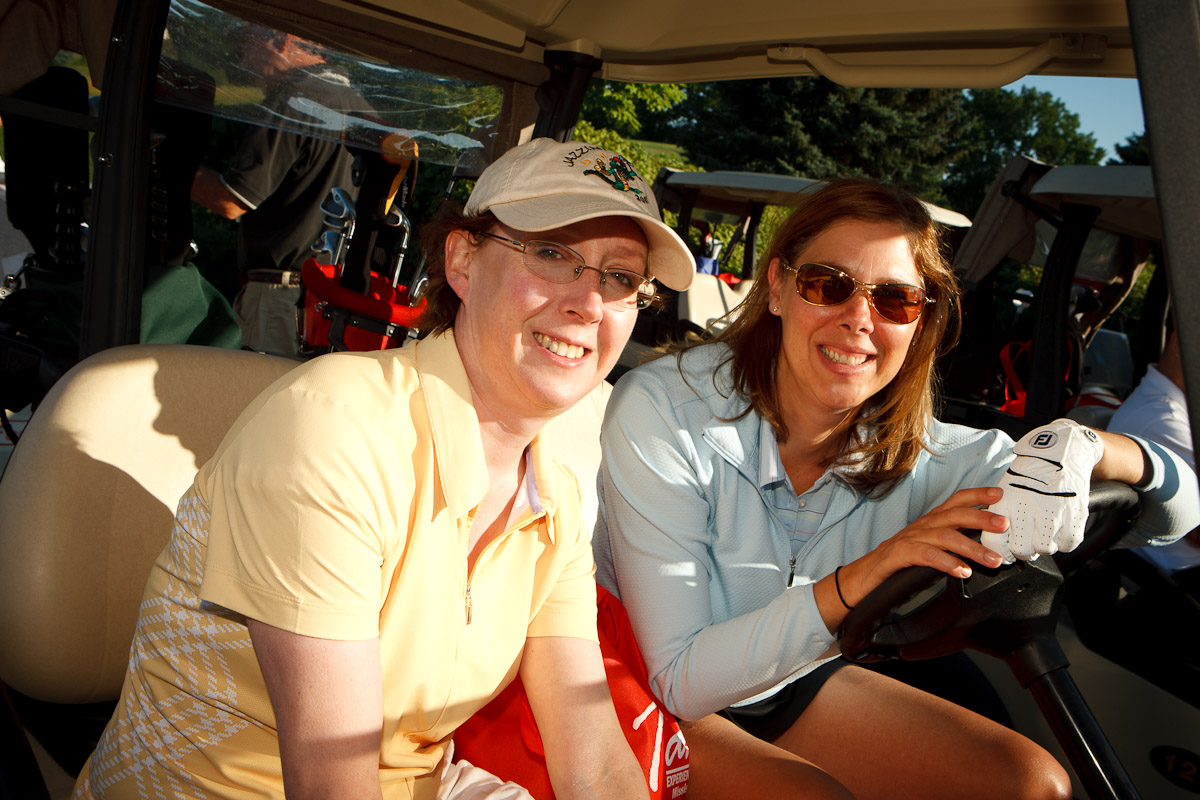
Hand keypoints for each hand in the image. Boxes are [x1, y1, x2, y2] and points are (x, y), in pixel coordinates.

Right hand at [827, 487, 1006, 628]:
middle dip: (981, 517)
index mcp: (929, 522)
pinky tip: (961, 571)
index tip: (1000, 494)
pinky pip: (925, 556)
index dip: (977, 495)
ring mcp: (909, 539)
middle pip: (953, 515)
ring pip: (944, 537)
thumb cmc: (898, 563)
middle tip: (1004, 524)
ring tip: (992, 560)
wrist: (863, 577)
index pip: (955, 501)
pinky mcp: (899, 556)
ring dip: (971, 547)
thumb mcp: (928, 547)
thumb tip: (985, 546)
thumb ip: (951, 543)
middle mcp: (921, 526)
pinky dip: (946, 562)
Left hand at [983, 419, 1104, 562]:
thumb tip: (995, 543)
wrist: (1059, 454)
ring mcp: (1053, 512)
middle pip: (1022, 550)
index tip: (1005, 552)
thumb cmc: (1029, 476)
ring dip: (1044, 546)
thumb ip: (998, 514)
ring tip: (1043, 534)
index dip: (1000, 552)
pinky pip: (1068, 544)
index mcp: (1006, 503)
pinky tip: (1060, 531)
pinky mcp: (1074, 514)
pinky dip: (1064, 542)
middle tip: (1027, 545)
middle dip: (1023, 551)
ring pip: (1045, 549)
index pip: (995, 542)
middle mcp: (1027, 509)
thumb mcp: (1004, 491)